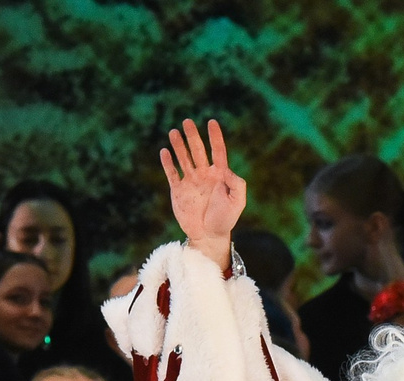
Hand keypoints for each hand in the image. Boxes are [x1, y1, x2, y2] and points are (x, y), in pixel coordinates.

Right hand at [161, 119, 247, 271]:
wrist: (209, 235)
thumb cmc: (226, 219)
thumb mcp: (238, 202)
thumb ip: (237, 184)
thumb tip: (225, 169)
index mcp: (220, 175)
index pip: (218, 151)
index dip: (215, 137)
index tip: (212, 122)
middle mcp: (204, 174)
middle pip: (197, 150)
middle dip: (193, 136)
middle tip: (187, 122)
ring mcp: (190, 181)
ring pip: (183, 158)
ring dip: (179, 146)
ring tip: (174, 132)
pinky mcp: (178, 190)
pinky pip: (172, 173)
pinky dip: (168, 163)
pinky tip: (165, 152)